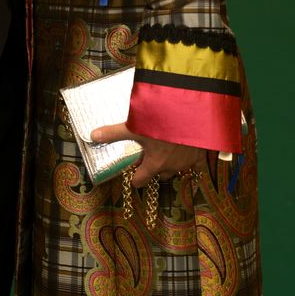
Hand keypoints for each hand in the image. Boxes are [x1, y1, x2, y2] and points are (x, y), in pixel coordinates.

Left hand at [91, 121, 205, 187]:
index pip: (141, 180)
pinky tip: (186, 149)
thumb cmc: (162, 123)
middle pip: (159, 174)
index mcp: (154, 164)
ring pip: (177, 168)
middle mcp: (172, 167)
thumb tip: (93, 136)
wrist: (191, 115)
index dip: (135, 178)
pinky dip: (191, 158)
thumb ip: (114, 133)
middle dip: (153, 168)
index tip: (132, 175)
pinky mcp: (200, 154)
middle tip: (149, 155)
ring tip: (166, 149)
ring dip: (171, 162)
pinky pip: (196, 163)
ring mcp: (187, 162)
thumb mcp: (134, 127)